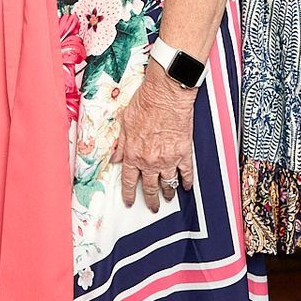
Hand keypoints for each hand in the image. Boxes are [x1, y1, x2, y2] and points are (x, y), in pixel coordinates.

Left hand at [114, 66, 195, 211]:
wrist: (167, 93)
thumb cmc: (145, 103)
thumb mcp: (124, 123)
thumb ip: (120, 144)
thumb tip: (114, 158)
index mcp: (133, 154)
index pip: (129, 180)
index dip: (129, 194)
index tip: (130, 201)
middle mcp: (150, 160)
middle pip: (150, 187)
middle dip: (150, 199)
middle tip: (152, 207)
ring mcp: (168, 158)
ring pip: (168, 183)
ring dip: (168, 193)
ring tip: (168, 198)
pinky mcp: (184, 153)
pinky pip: (186, 173)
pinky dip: (186, 182)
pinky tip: (186, 187)